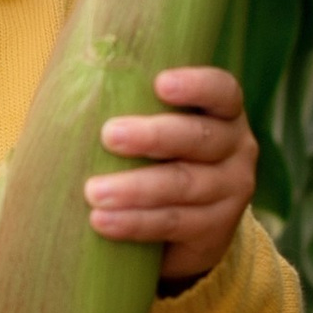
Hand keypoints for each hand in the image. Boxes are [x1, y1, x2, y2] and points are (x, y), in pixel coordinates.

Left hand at [87, 66, 256, 284]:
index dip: (196, 86)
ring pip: (183, 184)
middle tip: (109, 135)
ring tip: (94, 191)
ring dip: (135, 188)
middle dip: (153, 136)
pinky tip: (103, 221)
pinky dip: (136, 222)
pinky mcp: (217, 228)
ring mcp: (231, 189)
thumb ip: (135, 104)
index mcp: (224, 112)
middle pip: (199, 137)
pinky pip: (174, 222)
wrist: (180, 230)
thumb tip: (76, 83)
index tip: (160, 84)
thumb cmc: (152, 158)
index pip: (221, 91)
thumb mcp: (154, 127)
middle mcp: (237, 147)